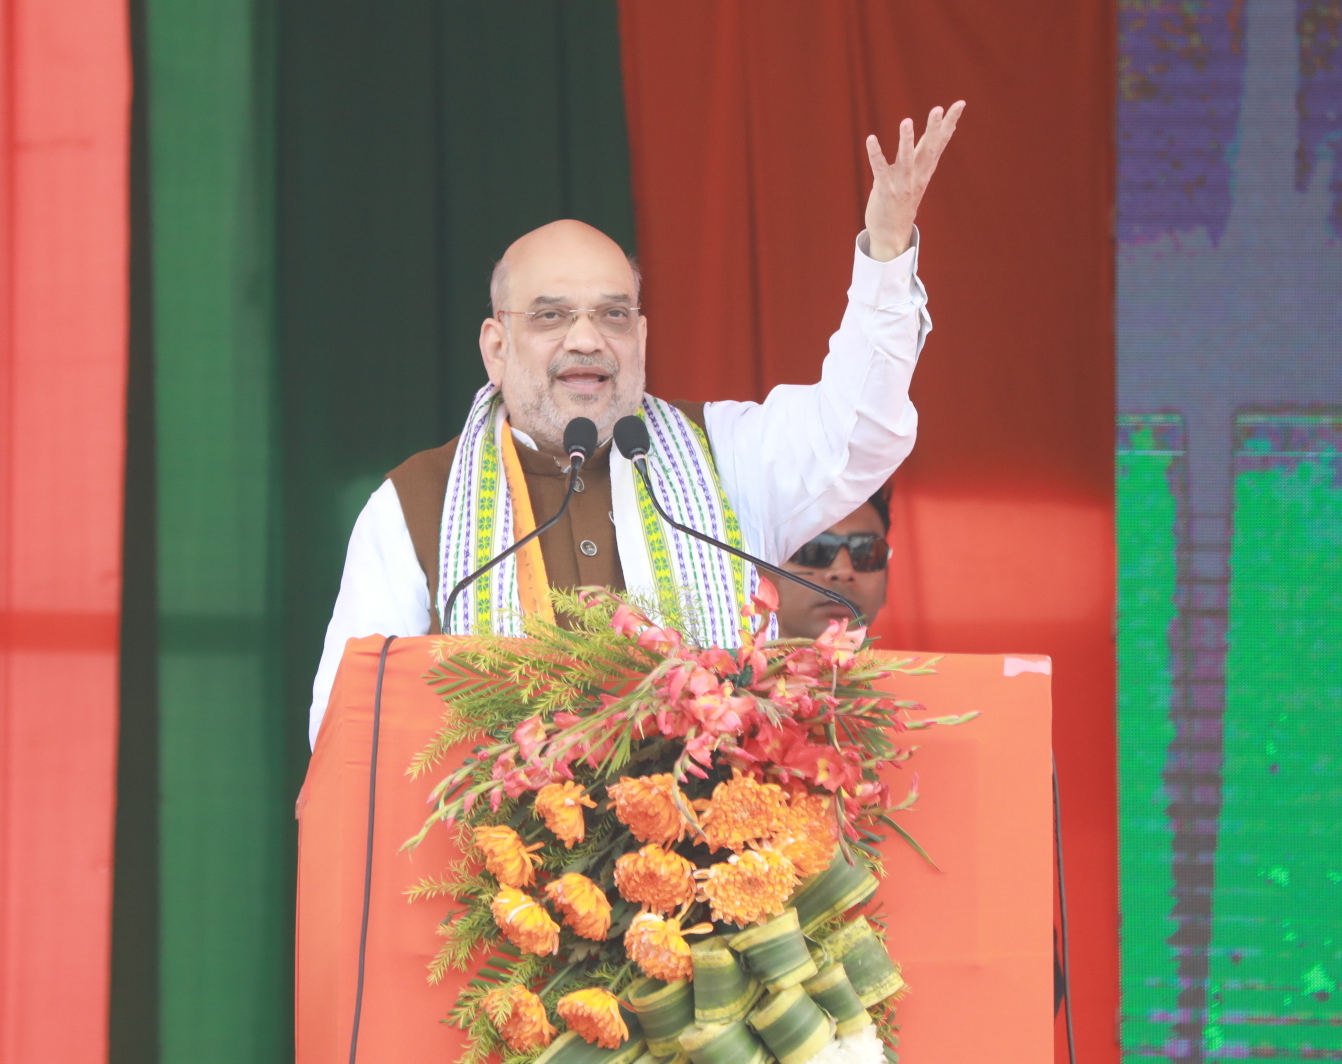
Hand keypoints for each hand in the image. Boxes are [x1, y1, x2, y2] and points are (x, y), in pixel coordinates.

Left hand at [864, 101, 965, 260]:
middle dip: (934, 128)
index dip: (950, 122)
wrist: (892, 234)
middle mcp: (917, 175)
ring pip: (906, 159)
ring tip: (907, 121)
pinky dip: (875, 154)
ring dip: (906, 140)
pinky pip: (880, 169)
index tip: (960, 103)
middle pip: (928, 148)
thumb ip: (925, 156)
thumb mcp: (918, 176)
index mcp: (925, 169)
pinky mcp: (885, 190)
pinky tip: (871, 138)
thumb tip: (938, 136)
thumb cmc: (903, 200)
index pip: (940, 142)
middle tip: (938, 109)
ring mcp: (902, 184)